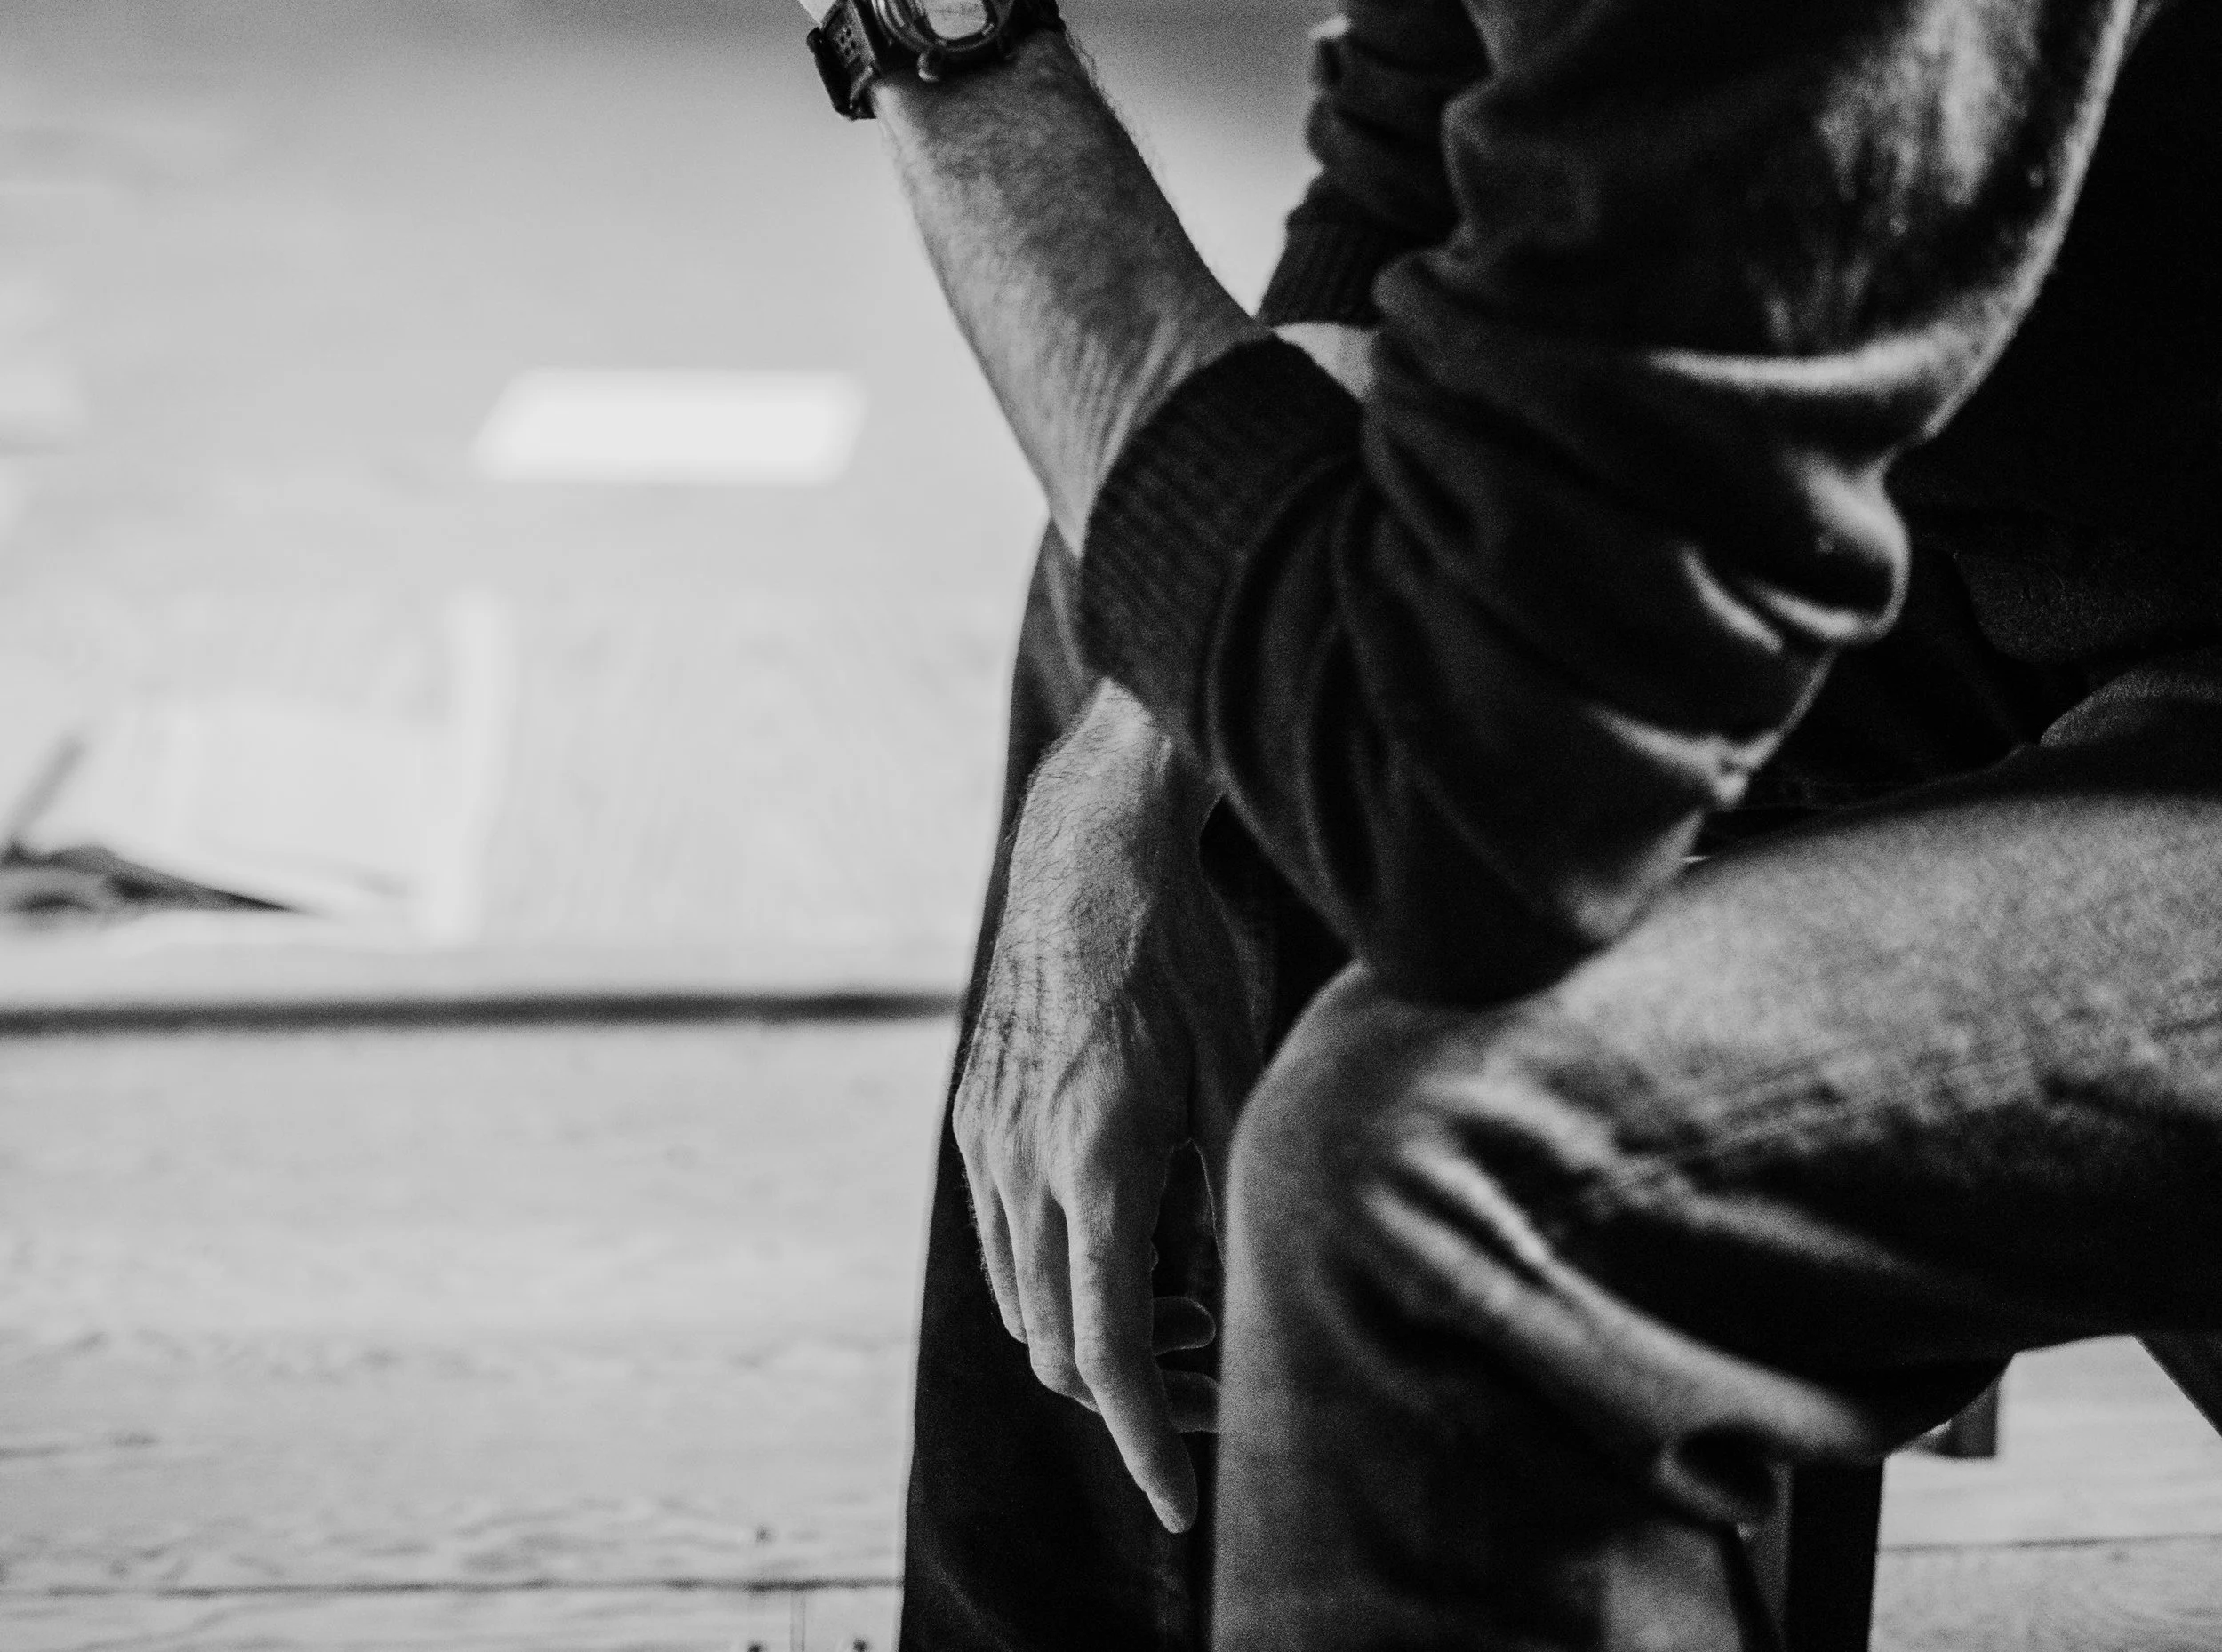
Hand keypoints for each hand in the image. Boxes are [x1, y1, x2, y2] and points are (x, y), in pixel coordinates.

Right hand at [954, 681, 1270, 1534]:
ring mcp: (985, 1138)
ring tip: (1184, 1302)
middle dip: (1135, 1393)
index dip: (1146, 1440)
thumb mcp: (1232, 1078)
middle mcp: (1023, 1159)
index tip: (1184, 1502)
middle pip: (1060, 1345)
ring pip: (1022, 1302)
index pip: (1108, 1349)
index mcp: (1098, 1156)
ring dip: (1095, 1335)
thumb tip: (1239, 1303)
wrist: (1088, 849)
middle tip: (1217, 1377)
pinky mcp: (971, 1114)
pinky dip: (1058, 1276)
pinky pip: (1001, 1240)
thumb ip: (1224, 1198)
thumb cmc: (1180, 955)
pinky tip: (1129, 1240)